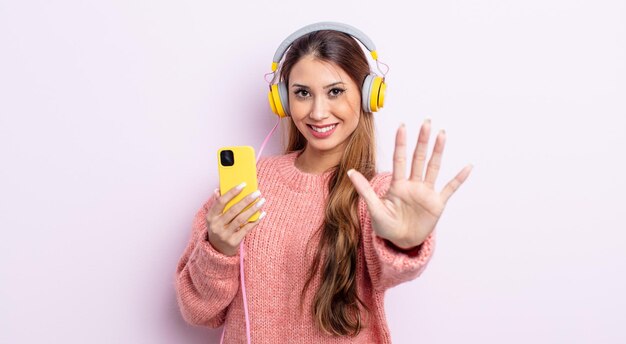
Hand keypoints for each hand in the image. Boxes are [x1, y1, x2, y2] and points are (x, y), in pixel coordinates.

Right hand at [205, 184, 266, 255]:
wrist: (217, 250)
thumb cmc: (219, 228)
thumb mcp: (214, 218)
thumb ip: (217, 204)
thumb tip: (218, 190)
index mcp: (211, 217)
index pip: (221, 201)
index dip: (232, 192)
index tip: (243, 184)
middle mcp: (216, 226)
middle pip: (233, 210)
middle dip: (247, 200)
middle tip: (257, 192)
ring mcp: (225, 235)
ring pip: (241, 219)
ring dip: (253, 209)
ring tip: (262, 201)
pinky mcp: (233, 242)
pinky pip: (247, 229)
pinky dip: (255, 220)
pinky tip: (262, 214)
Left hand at [347, 119, 472, 249]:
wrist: (401, 242)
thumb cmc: (386, 226)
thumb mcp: (374, 208)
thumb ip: (365, 190)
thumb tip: (349, 171)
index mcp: (397, 185)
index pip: (399, 160)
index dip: (401, 143)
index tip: (402, 126)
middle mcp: (413, 184)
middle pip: (418, 158)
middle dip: (422, 141)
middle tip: (426, 122)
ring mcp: (426, 192)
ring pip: (433, 167)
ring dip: (438, 151)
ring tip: (442, 134)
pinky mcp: (437, 204)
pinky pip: (450, 188)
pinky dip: (459, 178)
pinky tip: (468, 167)